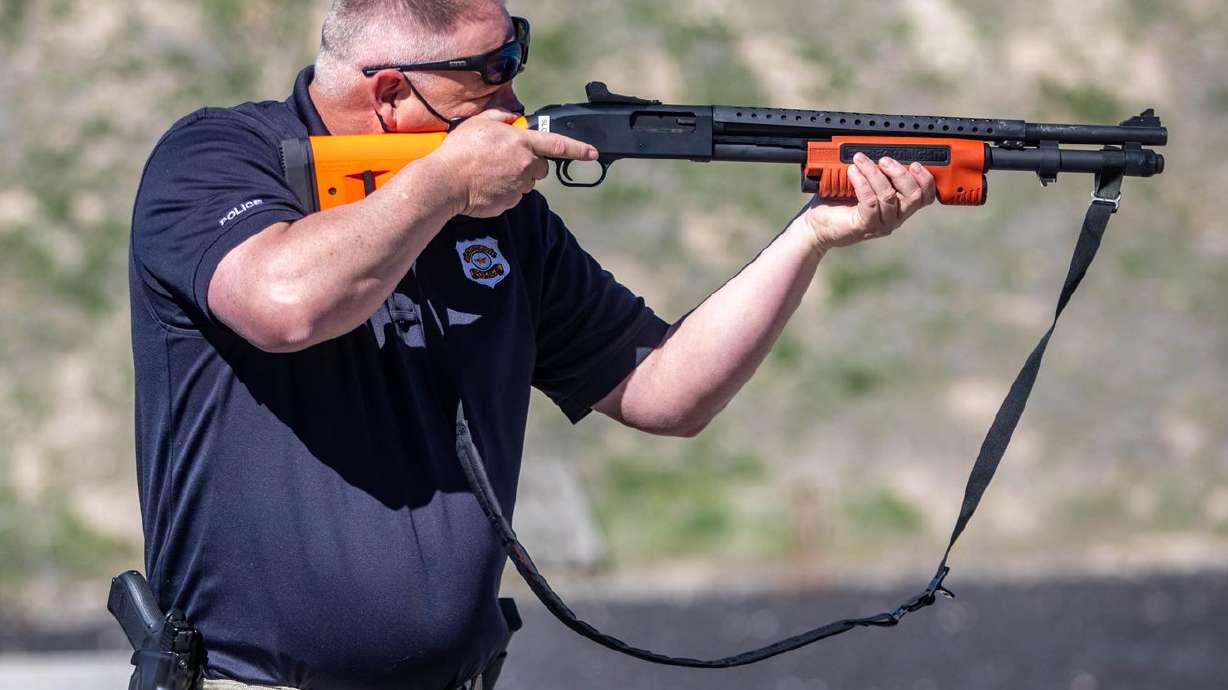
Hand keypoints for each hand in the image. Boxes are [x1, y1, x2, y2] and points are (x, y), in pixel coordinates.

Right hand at [430, 109, 598, 217]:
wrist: (445, 182)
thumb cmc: (459, 151)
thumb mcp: (480, 123)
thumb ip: (502, 118)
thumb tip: (512, 119)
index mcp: (522, 143)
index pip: (558, 144)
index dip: (578, 149)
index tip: (592, 152)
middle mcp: (525, 166)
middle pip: (541, 167)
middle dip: (529, 163)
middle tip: (505, 159)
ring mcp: (518, 187)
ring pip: (526, 182)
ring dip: (515, 177)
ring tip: (490, 172)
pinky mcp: (509, 203)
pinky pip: (513, 196)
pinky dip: (503, 191)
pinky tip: (486, 185)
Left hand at [800, 152, 936, 252]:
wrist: (817, 224)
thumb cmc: (839, 200)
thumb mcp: (864, 181)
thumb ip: (878, 170)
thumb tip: (880, 145)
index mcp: (900, 206)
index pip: (926, 196)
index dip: (926, 179)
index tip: (915, 163)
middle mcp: (895, 217)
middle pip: (914, 196)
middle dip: (901, 173)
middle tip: (884, 159)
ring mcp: (881, 224)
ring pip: (889, 196)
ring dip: (875, 173)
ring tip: (860, 160)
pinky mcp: (865, 226)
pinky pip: (870, 202)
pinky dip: (862, 183)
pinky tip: (852, 172)